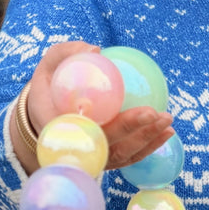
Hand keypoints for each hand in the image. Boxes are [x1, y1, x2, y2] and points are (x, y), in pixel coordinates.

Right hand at [25, 42, 172, 172]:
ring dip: (148, 140)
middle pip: (111, 146)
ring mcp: (92, 158)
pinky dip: (149, 147)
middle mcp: (77, 148)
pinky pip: (129, 157)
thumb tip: (96, 49)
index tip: (143, 110)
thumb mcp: (50, 63)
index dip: (119, 125)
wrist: (41, 114)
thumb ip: (68, 53)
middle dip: (137, 132)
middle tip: (158, 114)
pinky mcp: (104, 160)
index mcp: (61, 128)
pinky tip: (167, 132)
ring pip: (123, 155)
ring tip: (167, 121)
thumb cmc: (48, 85)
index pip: (92, 130)